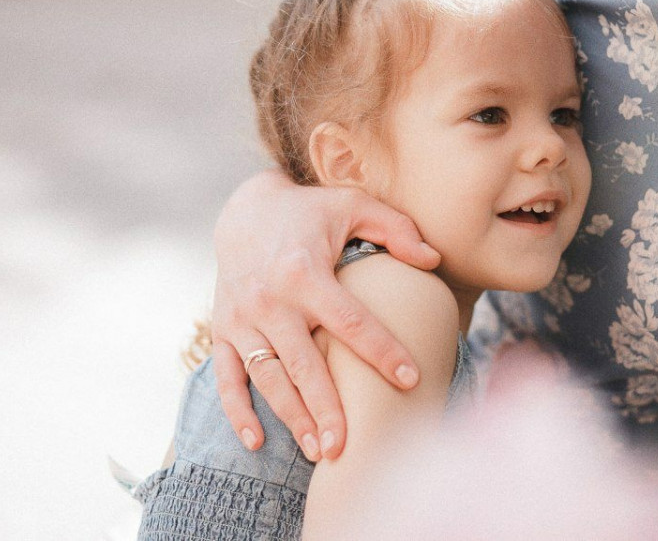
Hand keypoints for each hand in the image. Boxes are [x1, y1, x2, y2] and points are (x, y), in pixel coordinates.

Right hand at [210, 169, 440, 459]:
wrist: (244, 208)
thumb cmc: (311, 211)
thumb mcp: (354, 206)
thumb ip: (397, 229)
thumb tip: (434, 260)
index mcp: (305, 272)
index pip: (351, 321)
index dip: (382, 351)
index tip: (411, 379)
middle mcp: (270, 299)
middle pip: (304, 364)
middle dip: (327, 408)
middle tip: (349, 448)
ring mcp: (241, 318)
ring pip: (268, 378)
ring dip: (291, 418)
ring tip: (319, 452)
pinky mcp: (222, 330)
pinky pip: (225, 377)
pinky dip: (237, 411)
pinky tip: (256, 443)